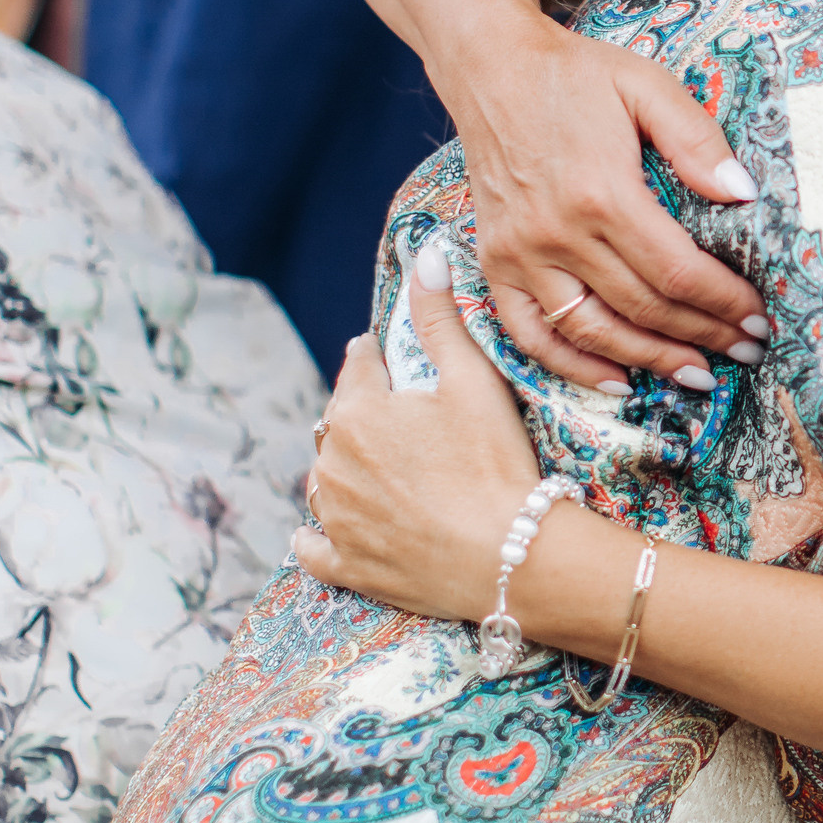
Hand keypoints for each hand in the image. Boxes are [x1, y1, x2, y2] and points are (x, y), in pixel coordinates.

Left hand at [292, 241, 542, 620]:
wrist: (509, 557)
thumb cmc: (495, 463)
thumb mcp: (473, 381)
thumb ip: (440, 319)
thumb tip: (425, 256)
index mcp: (356, 413)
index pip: (357, 366)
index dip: (375, 358)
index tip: (383, 355)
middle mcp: (330, 463)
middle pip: (337, 424)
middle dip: (361, 414)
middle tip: (396, 417)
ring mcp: (334, 520)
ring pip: (324, 480)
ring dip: (342, 469)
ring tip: (374, 467)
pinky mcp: (346, 566)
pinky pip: (312, 547)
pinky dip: (316, 537)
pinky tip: (320, 532)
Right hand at [436, 10, 768, 391]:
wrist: (490, 67)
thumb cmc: (576, 76)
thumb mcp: (647, 86)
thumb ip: (697, 140)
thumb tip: (744, 196)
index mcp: (602, 193)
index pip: (677, 271)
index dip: (724, 303)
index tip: (759, 318)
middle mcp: (558, 233)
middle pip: (643, 308)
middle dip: (703, 336)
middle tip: (746, 351)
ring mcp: (520, 254)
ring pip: (593, 330)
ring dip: (650, 360)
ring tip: (698, 374)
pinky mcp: (495, 263)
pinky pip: (531, 333)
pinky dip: (572, 365)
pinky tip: (617, 378)